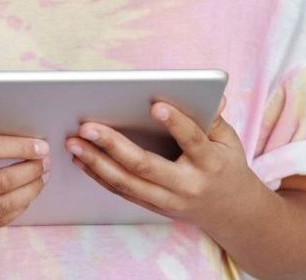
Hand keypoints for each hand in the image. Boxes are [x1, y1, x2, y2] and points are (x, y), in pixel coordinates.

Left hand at [65, 95, 268, 228]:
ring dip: (96, 162)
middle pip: (146, 166)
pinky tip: (82, 160)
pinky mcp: (154, 207)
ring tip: (73, 143)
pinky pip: (123, 192)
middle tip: (87, 127)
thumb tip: (212, 93)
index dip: (175, 123)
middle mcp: (187, 185)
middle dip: (113, 145)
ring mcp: (168, 201)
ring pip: (127, 183)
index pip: (193, 140)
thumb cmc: (226, 165)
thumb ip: (214, 117)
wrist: (231, 212)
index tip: (155, 104)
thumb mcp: (229, 140)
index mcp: (210, 163)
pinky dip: (100, 176)